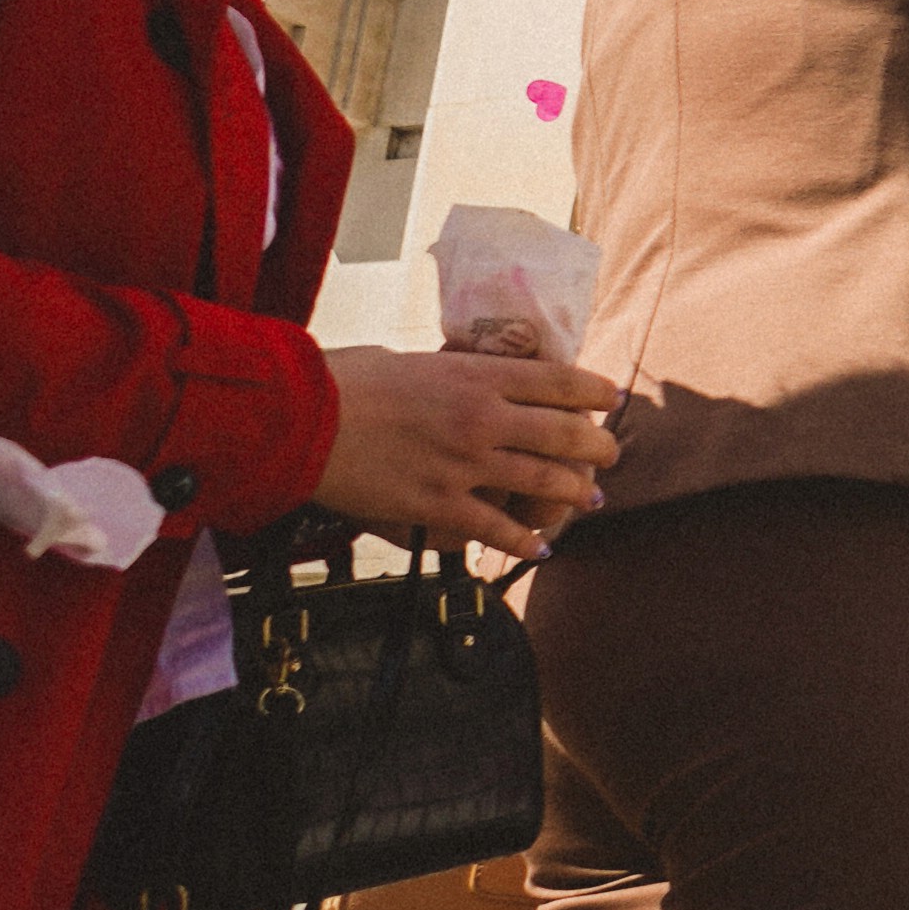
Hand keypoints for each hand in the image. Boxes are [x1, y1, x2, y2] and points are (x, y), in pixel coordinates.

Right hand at [316, 346, 621, 559]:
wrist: (296, 420)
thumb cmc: (339, 381)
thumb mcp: (404, 361)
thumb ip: (443, 374)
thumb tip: (456, 376)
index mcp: (476, 376)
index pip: (559, 380)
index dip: (594, 391)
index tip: (612, 398)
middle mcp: (483, 419)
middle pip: (566, 434)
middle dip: (598, 447)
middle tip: (611, 454)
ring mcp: (464, 465)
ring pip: (544, 482)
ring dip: (575, 493)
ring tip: (590, 498)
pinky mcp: (437, 505)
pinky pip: (496, 529)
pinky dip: (524, 541)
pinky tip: (539, 548)